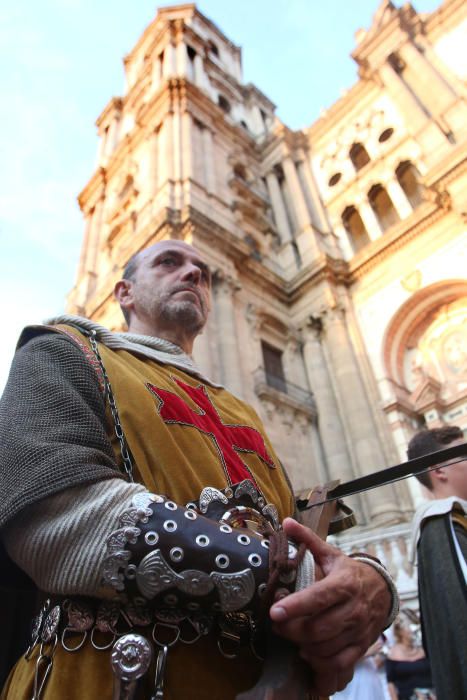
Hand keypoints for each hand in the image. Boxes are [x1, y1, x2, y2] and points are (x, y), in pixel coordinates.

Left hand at [270, 518, 390, 695]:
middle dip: (291, 629)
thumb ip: (307, 539)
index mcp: (343, 583)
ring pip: (325, 646)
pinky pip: (338, 662)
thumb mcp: (330, 554)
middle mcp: (353, 609)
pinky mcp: (360, 646)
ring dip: (302, 645)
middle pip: (318, 627)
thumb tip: (286, 522)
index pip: (318, 598)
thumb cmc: (348, 572)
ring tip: (289, 634)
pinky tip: (307, 651)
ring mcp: (358, 630)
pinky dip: (320, 661)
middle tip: (276, 623)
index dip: (295, 606)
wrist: (382, 590)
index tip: (274, 611)